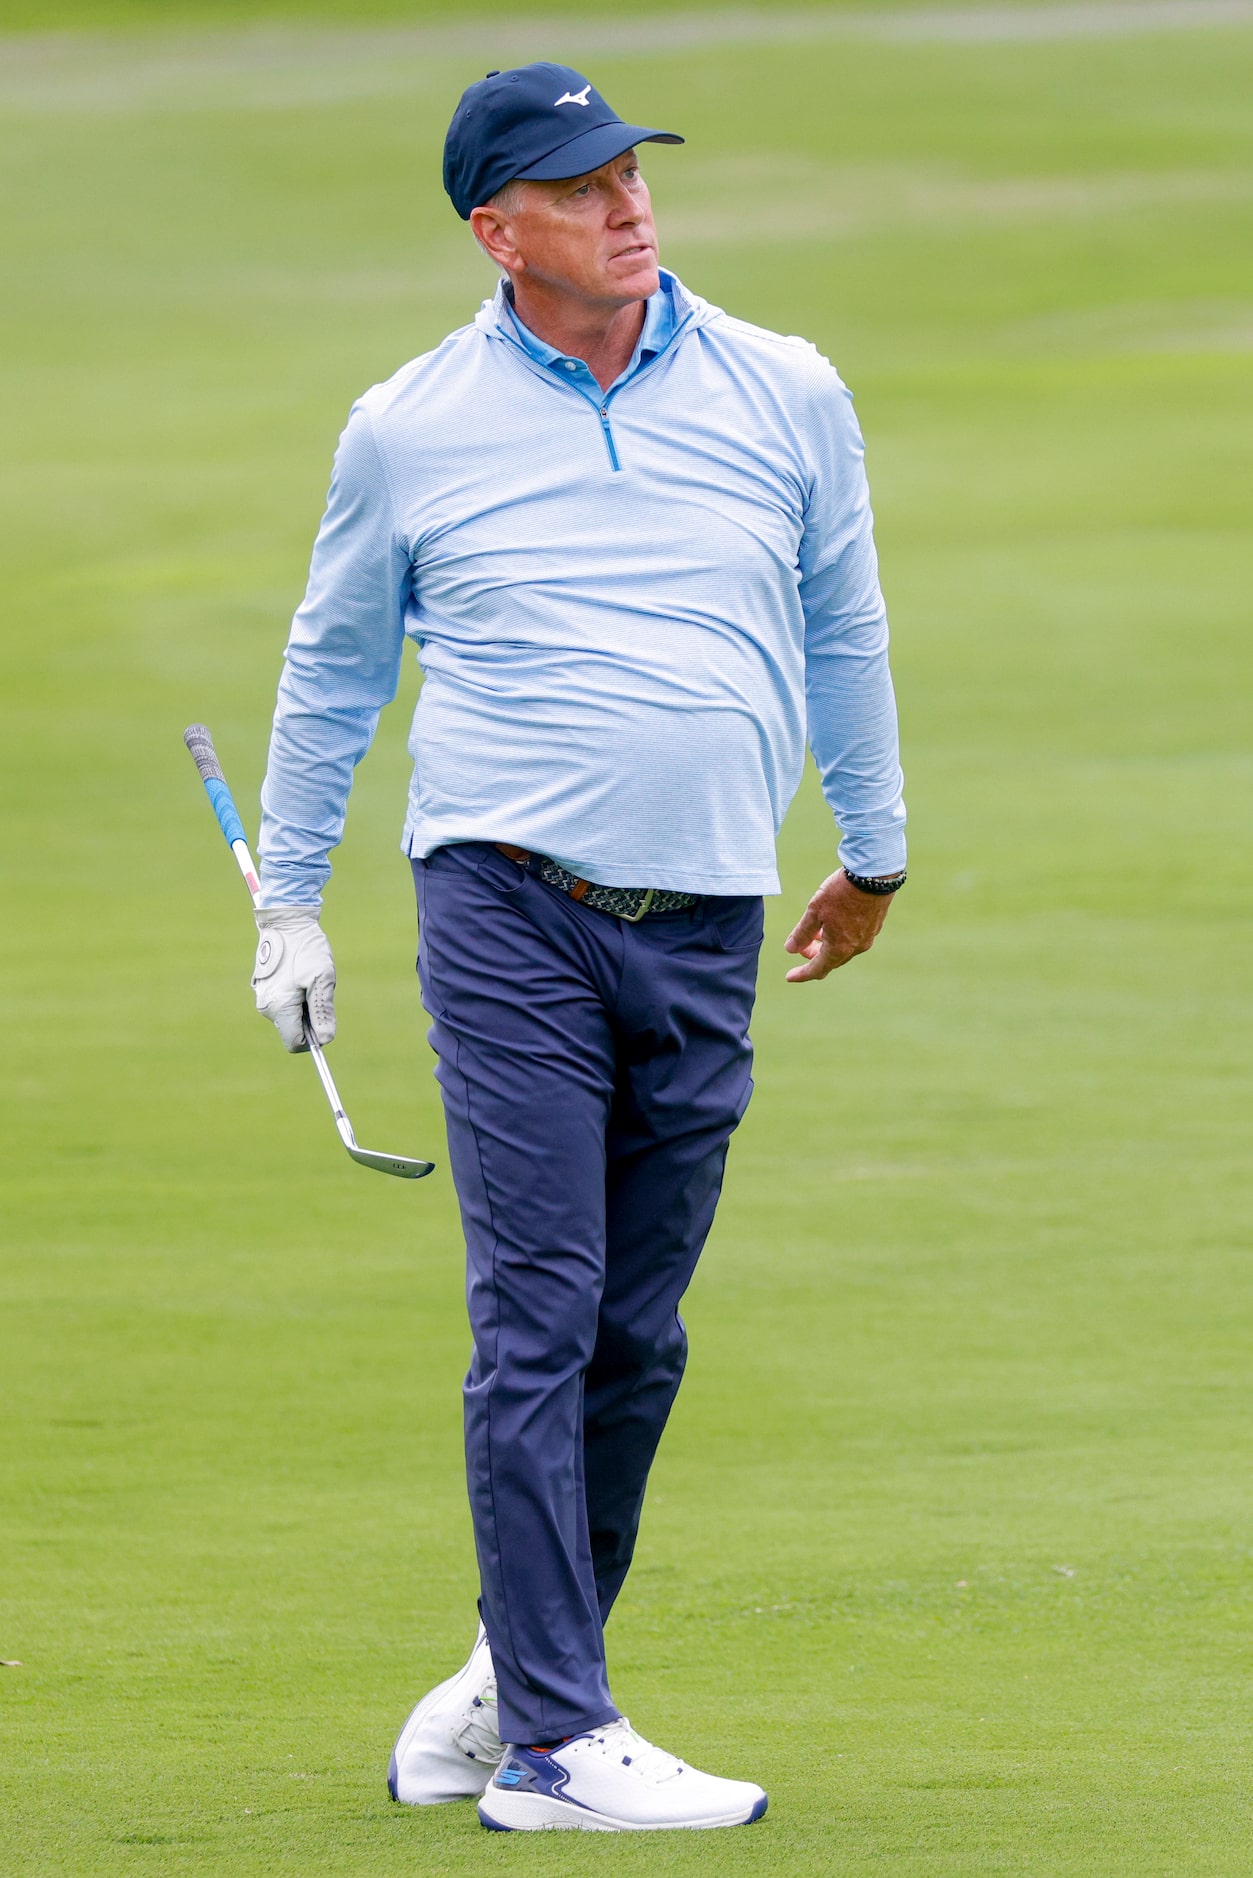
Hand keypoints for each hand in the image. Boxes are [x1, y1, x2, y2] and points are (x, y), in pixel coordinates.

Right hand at [252, 907, 335, 1051]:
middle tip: (317, 990)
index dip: (313, 1038)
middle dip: (309, 1018)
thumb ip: (322, 1011)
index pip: (295, 1043)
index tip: (324, 1017)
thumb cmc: (305, 948)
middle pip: (293, 1030)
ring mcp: (263, 998)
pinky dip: (296, 996)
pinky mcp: (265, 989)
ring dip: (304, 1005)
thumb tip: (326, 1039)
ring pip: (290, 1017)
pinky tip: (300, 974)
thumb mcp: (322, 979)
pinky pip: (284, 1004)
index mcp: (279, 1007)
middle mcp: (266, 1007)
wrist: (285, 922)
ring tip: (308, 979)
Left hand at [784, 869, 895, 982]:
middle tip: (800, 947)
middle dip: (814, 957)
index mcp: (840, 948)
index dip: (802, 974)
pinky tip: (835, 923)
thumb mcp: (815, 911)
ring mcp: (868, 937)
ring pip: (844, 950)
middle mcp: (856, 947)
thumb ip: (802, 933)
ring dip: (827, 946)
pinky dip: (840, 937)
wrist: (874, 875)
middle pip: (831, 961)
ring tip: (816, 933)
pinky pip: (854, 939)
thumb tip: (790, 949)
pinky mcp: (875, 925)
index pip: (818, 969)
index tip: (789, 976)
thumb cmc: (841, 892)